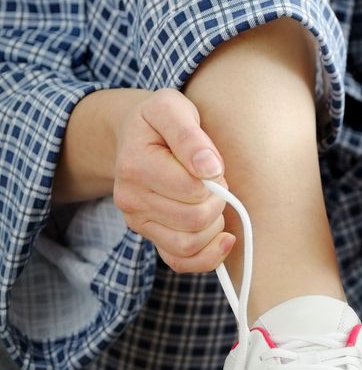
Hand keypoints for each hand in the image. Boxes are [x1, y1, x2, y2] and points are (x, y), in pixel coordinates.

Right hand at [111, 88, 233, 272]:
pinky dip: (208, 256)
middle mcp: (130, 198)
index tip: (212, 165)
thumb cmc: (160, 120)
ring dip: (214, 226)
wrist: (136, 136)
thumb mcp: (172, 108)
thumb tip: (210, 169)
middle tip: (215, 183)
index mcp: (135, 165)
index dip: (215, 179)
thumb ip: (190, 135)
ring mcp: (138, 221)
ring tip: (212, 201)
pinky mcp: (150, 236)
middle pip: (194, 219)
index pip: (192, 189)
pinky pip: (180, 261)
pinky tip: (224, 237)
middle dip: (217, 201)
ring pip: (189, 244)